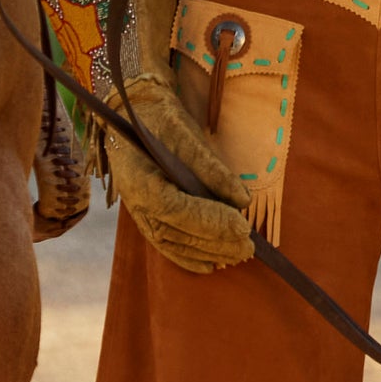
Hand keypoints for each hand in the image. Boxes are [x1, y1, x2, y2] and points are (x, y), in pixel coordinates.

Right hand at [106, 69, 254, 275]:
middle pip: (177, 232)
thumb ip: (212, 169)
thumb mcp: (186, 135)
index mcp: (140, 178)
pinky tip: (210, 265)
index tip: (242, 227)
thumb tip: (241, 199)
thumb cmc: (160, 120)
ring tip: (237, 256)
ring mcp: (138, 212)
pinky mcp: (145, 217)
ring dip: (207, 252)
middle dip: (216, 242)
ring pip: (173, 243)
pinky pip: (166, 244)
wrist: (131, 116)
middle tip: (249, 247)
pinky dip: (188, 257)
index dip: (210, 221)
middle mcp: (135, 202)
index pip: (177, 208)